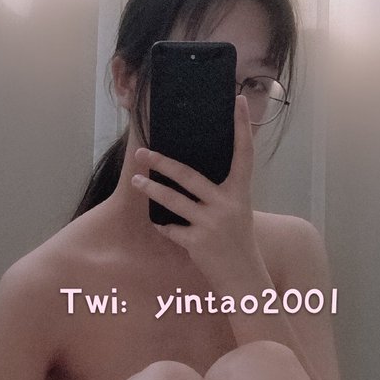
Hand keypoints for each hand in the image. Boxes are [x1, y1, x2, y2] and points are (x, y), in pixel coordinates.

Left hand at [131, 94, 260, 290]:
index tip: (239, 100)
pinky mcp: (197, 242)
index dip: (242, 126)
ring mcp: (211, 223)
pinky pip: (171, 229)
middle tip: (142, 152)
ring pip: (173, 201)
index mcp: (240, 193)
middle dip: (162, 163)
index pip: (244, 153)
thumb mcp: (238, 212)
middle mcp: (227, 204)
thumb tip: (193, 173)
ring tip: (135, 181)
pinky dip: (163, 227)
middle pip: (189, 175)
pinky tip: (158, 225)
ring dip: (151, 189)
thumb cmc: (238, 242)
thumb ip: (223, 193)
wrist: (244, 278)